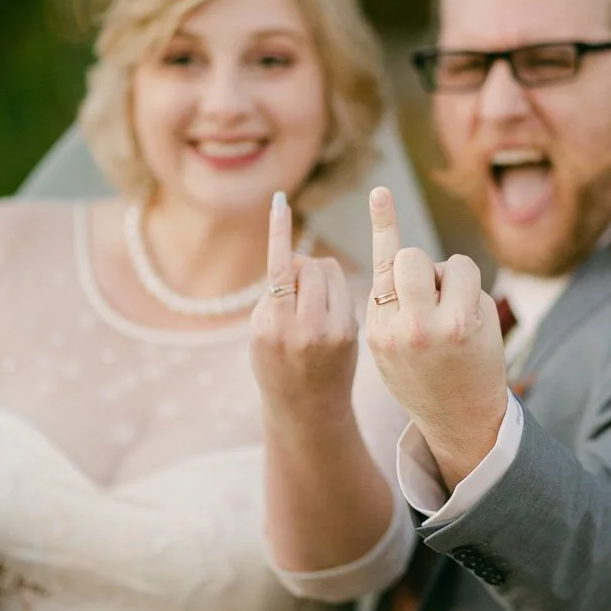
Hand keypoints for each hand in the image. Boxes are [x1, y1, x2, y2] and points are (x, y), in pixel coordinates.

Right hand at [250, 191, 358, 429]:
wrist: (305, 408)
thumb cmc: (276, 365)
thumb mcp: (261, 334)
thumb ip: (274, 295)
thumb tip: (298, 257)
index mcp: (271, 326)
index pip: (278, 269)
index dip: (280, 232)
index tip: (279, 201)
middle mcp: (300, 328)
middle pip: (308, 266)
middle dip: (302, 267)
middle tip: (297, 287)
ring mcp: (328, 331)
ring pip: (328, 273)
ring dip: (318, 275)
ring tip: (311, 299)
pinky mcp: (349, 333)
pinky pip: (343, 289)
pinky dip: (333, 288)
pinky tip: (326, 305)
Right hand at [366, 185, 508, 489]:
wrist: (460, 423)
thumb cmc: (428, 383)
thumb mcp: (391, 352)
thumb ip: (390, 311)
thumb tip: (403, 265)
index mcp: (376, 330)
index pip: (378, 268)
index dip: (383, 224)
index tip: (382, 192)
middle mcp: (397, 325)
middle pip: (409, 257)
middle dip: (424, 268)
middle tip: (435, 295)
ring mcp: (430, 324)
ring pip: (440, 263)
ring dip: (451, 278)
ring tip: (455, 313)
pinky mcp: (461, 324)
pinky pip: (466, 274)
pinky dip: (472, 288)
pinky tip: (472, 323)